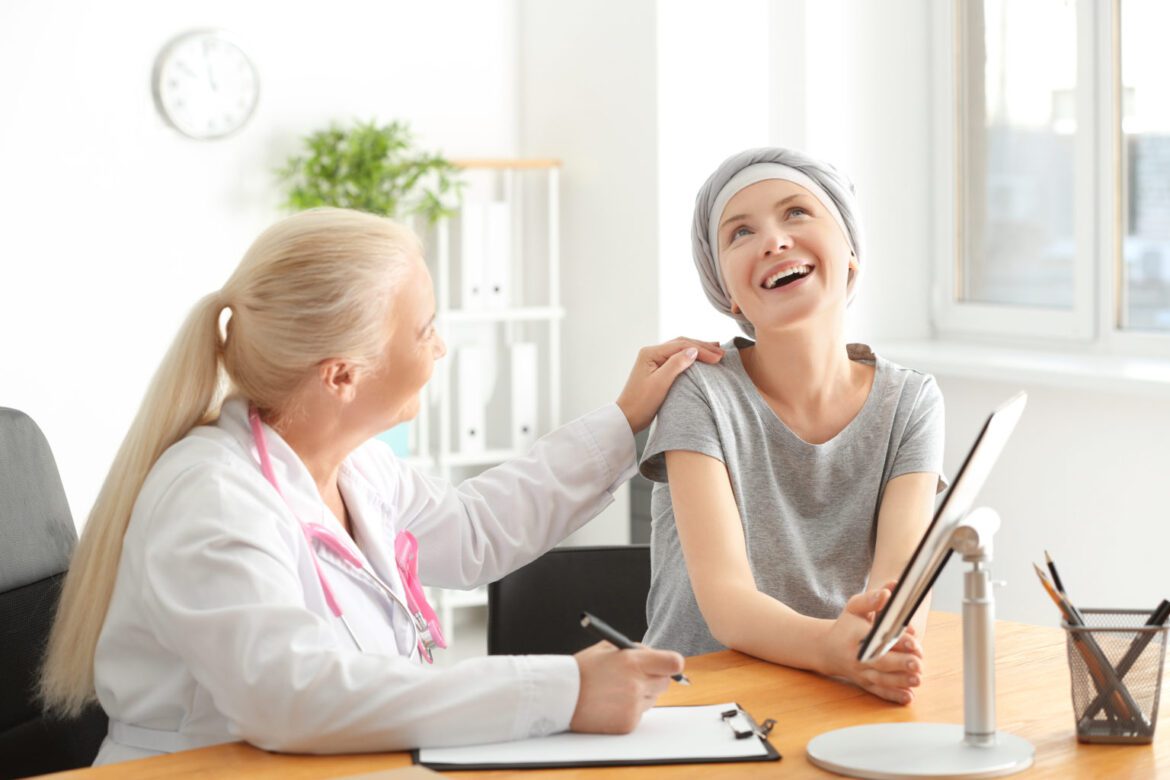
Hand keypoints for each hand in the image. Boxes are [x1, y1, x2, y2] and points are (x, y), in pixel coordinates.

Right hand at [570, 641, 685, 732]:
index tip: (666, 665)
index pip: (673, 663)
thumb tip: (655, 655)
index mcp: (632, 661)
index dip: (671, 664)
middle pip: (666, 682)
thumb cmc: (583, 670)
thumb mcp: (608, 648)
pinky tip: (611, 704)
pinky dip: (630, 709)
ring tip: (617, 691)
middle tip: (637, 676)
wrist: (560, 696)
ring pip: (653, 698)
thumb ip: (635, 650)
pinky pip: (640, 714)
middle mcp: (636, 684)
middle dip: (655, 678)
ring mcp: (633, 706)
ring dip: (642, 694)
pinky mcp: (628, 723)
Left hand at [615, 338, 723, 433]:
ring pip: (680, 350)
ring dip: (698, 350)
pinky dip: (691, 357)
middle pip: (681, 344)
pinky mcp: (657, 369)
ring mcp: (654, 360)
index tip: (719, 357)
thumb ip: (676, 364)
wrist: (627, 418)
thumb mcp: (660, 383)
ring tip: (716, 350)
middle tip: (721, 352)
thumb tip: (693, 350)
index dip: (702, 350)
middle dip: (702, 347)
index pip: (681, 346)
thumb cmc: (641, 403)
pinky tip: (700, 359)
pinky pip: (677, 358)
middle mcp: (652, 353)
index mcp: (651, 353)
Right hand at [818, 580, 924, 704]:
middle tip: (918, 663)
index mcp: (854, 635)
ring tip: (917, 679)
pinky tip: (908, 697)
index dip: (896, 640)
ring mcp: (859, 672)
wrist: (828, 649)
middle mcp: (856, 656)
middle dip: (899, 663)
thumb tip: (889, 591)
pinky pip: (878, 691)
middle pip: (879, 661)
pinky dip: (892, 696)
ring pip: (880, 679)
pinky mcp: (864, 683)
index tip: (914, 642)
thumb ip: (871, 599)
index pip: (876, 637)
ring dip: (900, 680)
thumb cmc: (847, 626)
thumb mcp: (854, 607)